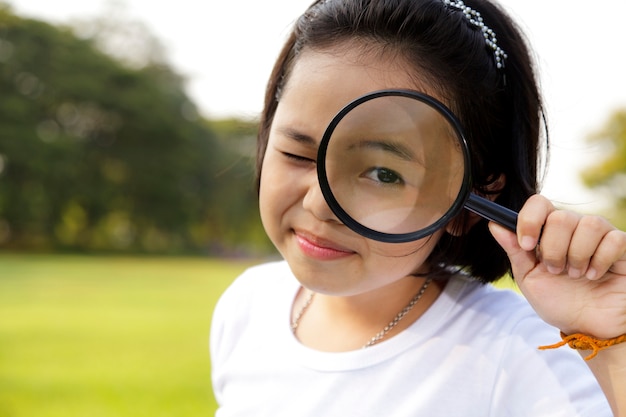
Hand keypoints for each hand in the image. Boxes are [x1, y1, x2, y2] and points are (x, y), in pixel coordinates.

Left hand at [489, 194, 625, 338]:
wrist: (589, 328)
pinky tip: (595, 275)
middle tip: (556, 271)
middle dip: (554, 250)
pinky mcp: (622, 247)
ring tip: (576, 275)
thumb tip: (495, 224)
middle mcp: (574, 227)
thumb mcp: (529, 278)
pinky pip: (613, 239)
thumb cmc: (559, 302)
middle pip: (561, 217)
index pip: (538, 203)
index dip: (530, 220)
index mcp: (548, 231)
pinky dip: (600, 261)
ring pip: (588, 224)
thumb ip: (514, 251)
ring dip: (577, 256)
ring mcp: (599, 235)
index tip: (526, 245)